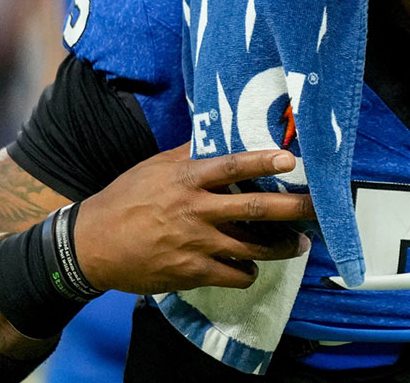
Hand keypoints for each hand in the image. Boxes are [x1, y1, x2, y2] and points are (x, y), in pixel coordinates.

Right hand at [73, 143, 314, 294]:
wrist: (91, 245)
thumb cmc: (125, 199)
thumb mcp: (153, 168)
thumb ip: (188, 154)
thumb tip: (216, 134)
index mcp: (186, 179)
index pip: (232, 166)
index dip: (263, 162)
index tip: (290, 160)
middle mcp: (195, 210)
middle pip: (255, 210)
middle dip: (294, 209)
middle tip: (318, 208)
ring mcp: (195, 244)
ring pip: (253, 248)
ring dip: (282, 247)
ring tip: (298, 244)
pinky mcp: (191, 273)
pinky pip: (234, 275)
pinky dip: (248, 272)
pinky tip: (252, 266)